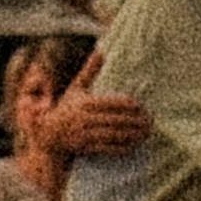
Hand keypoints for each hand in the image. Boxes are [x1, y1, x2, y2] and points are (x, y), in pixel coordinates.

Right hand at [31, 81, 154, 161]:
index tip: (141, 106)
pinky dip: (120, 148)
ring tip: (145, 133)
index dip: (127, 105)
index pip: (110, 103)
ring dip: (130, 135)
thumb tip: (101, 51)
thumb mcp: (76, 89)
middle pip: (114, 119)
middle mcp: (83, 118)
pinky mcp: (85, 148)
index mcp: (84, 102)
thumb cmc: (67, 108)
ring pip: (112, 135)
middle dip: (133, 121)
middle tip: (149, 121)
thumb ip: (89, 72)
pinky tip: (133, 145)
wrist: (50, 135)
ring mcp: (84, 134)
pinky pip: (106, 148)